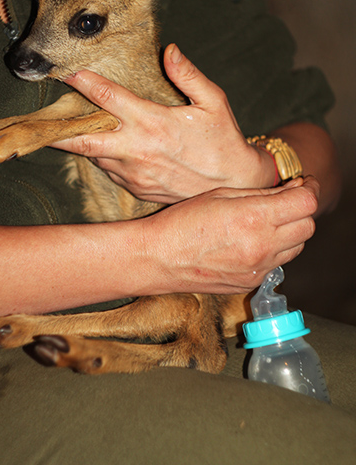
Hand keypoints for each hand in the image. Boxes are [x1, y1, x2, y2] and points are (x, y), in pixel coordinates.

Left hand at [52, 44, 273, 203]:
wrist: (234, 184)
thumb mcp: (214, 103)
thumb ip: (190, 75)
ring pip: (93, 155)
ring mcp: (134, 173)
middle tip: (37, 119)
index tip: (65, 71)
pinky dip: (101, 156)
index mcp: (154, 123)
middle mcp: (137, 150)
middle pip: (84, 139)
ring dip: (80, 141)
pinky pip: (108, 169)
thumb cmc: (224, 141)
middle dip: (57, 128)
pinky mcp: (136, 188)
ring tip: (66, 126)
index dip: (83, 82)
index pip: (108, 98)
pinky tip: (102, 145)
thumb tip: (169, 50)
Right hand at [144, 176, 318, 294]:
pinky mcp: (251, 283)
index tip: (304, 183)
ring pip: (297, 247)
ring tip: (268, 220)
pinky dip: (274, 250)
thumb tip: (290, 190)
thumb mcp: (221, 194)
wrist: (157, 258)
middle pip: (308, 226)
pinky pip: (277, 264)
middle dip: (301, 209)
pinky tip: (252, 240)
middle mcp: (262, 246)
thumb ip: (262, 194)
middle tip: (287, 199)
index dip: (309, 188)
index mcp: (254, 218)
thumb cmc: (182, 221)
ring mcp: (258, 269)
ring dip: (290, 231)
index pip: (306, 202)